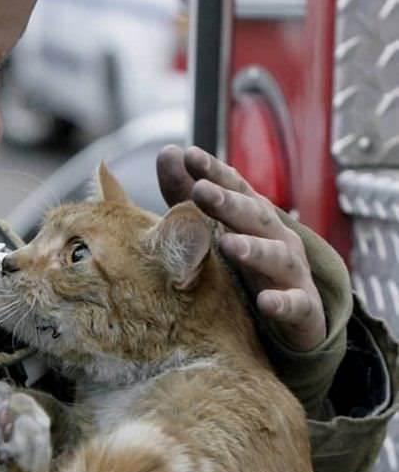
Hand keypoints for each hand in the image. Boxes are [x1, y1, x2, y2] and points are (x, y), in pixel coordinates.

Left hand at [156, 144, 325, 350]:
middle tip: (201, 191)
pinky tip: (266, 302)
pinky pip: (296, 305)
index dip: (215, 172)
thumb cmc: (247, 268)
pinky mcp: (304, 310)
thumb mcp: (216, 230)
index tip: (189, 156)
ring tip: (229, 244)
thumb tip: (168, 151)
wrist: (293, 320)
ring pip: (276, 257)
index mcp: (253, 219)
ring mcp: (292, 274)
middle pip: (254, 217)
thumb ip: (187, 195)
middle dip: (229, 203)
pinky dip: (283, 303)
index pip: (236, 189)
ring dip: (254, 249)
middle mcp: (277, 239)